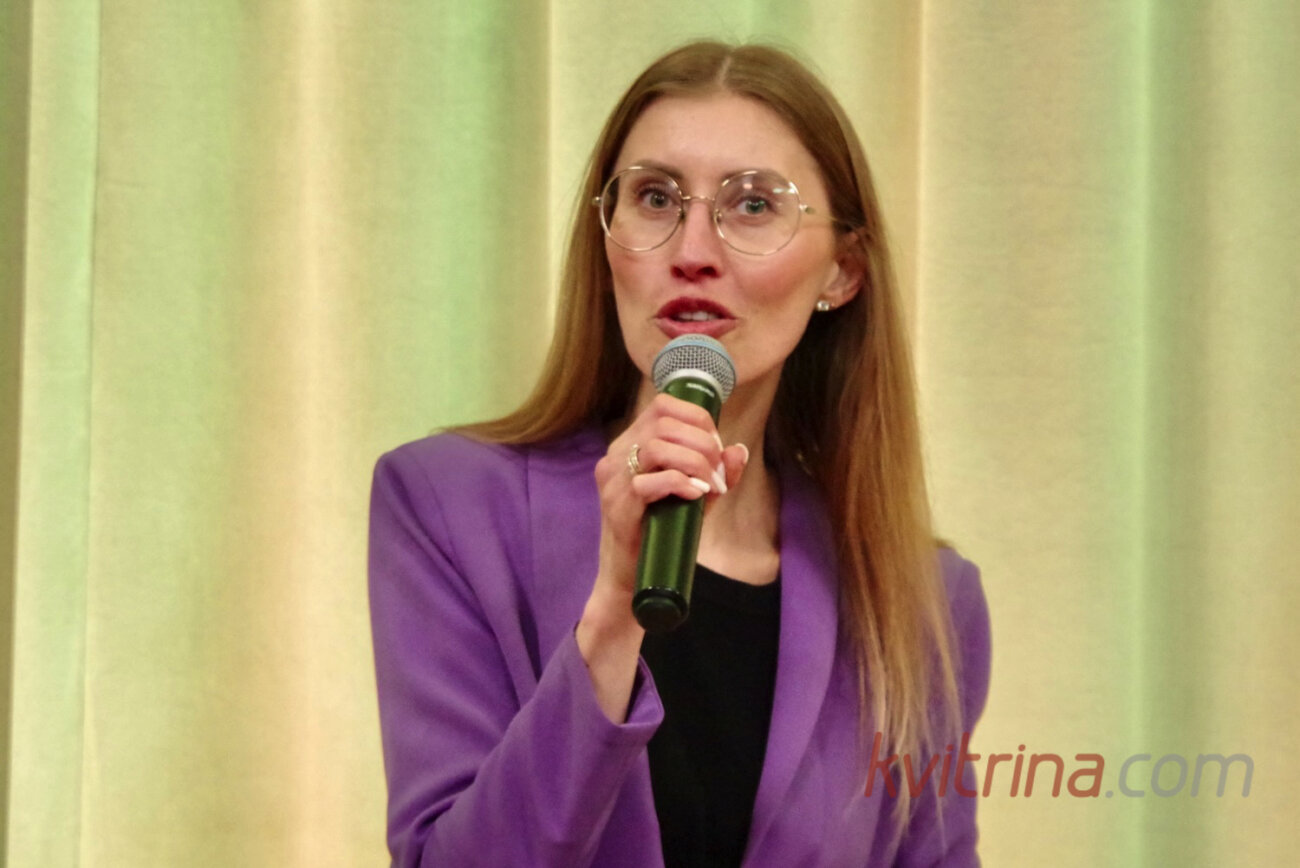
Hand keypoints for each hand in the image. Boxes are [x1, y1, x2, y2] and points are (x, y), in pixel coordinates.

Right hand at [576, 393, 748, 720]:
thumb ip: (717, 473)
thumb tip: (739, 450)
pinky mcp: (617, 509)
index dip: (697, 418)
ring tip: (710, 485)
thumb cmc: (661, 532)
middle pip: (662, 423)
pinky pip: (646, 483)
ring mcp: (613, 482)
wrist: (631, 579)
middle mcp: (617, 456)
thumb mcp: (695, 497)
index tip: (716, 446)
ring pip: (654, 447)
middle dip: (702, 443)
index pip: (663, 405)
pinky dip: (678, 484)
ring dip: (694, 462)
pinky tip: (696, 496)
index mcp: (630, 444)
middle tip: (718, 471)